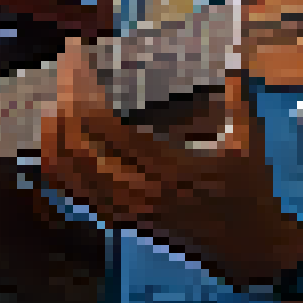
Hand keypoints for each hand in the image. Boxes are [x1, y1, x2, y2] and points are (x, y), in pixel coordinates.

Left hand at [39, 37, 302, 287]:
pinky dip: (56, 161)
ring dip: (53, 130)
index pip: (105, 126)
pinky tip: (56, 136)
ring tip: (56, 96)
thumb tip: (233, 54)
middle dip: (62, 100)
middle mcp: (138, 191)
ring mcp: (124, 209)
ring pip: (66, 171)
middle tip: (64, 67)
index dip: (82, 89)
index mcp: (168, 169)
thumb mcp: (249, 142)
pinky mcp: (119, 219)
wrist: (248, 249)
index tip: (77, 57)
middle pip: (75, 144)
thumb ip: (236, 97)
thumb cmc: (249, 192)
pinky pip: (72, 192)